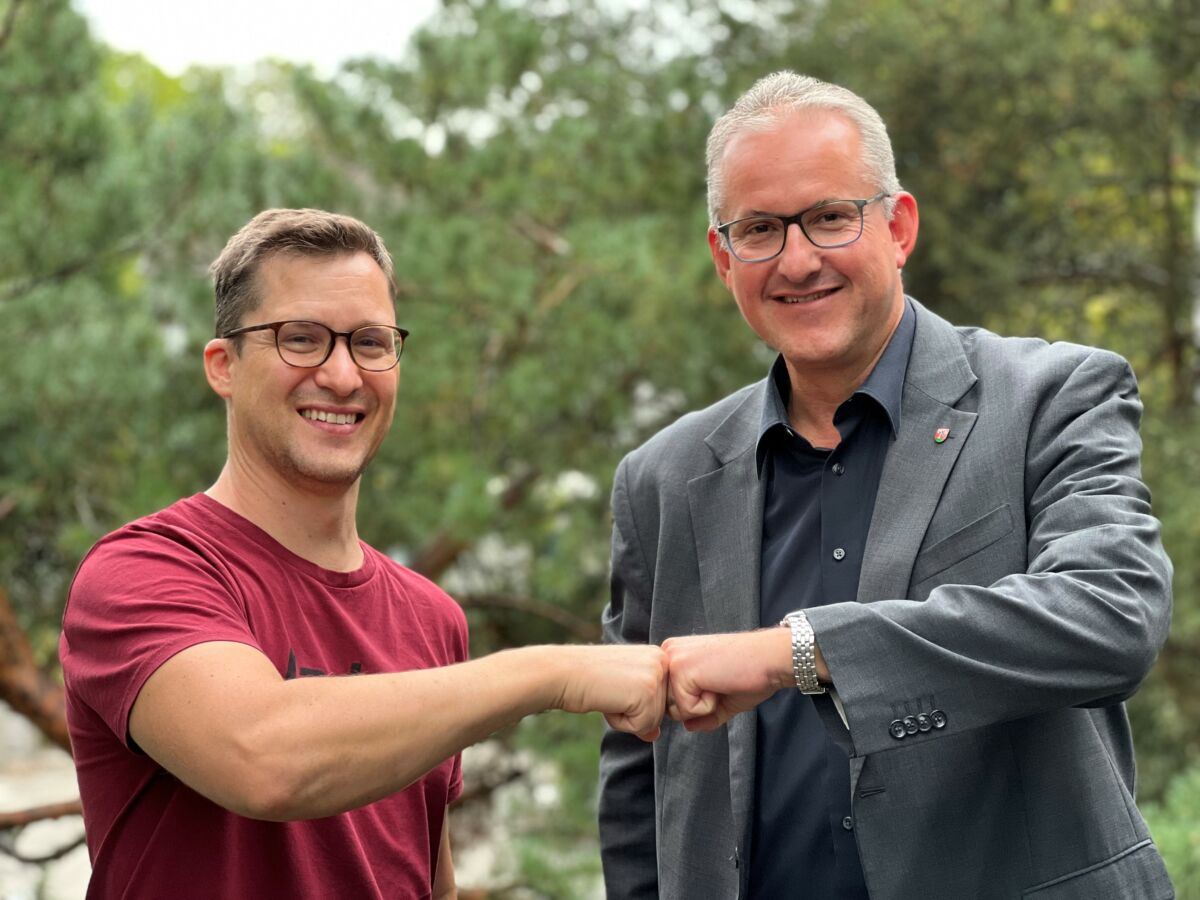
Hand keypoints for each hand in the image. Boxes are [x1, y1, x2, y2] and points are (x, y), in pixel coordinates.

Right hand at [554, 645, 668, 741]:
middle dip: (632, 711)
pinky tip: (608, 700)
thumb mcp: (623, 688)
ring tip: (608, 693)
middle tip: (610, 690)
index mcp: (659, 656)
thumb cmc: (589, 678)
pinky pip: (643, 727)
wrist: (563, 672)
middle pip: (661, 712)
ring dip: (626, 717)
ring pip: (653, 722)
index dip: (635, 702)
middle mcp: (662, 661)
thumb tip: (655, 734)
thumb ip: (643, 707)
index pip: (663, 700)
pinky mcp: (647, 693)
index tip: (616, 684)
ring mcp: (656, 676)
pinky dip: (621, 722)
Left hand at [662, 629, 792, 731]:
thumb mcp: (721, 698)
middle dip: (697, 706)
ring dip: (703, 706)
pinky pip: (687, 711)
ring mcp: (673, 661)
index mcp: (677, 653)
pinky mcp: (681, 671)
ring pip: (675, 710)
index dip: (697, 701)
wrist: (770, 658)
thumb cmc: (750, 672)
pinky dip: (709, 706)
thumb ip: (702, 713)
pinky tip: (721, 684)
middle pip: (668, 705)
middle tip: (720, 683)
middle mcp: (669, 652)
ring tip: (720, 683)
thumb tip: (687, 726)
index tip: (718, 682)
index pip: (671, 696)